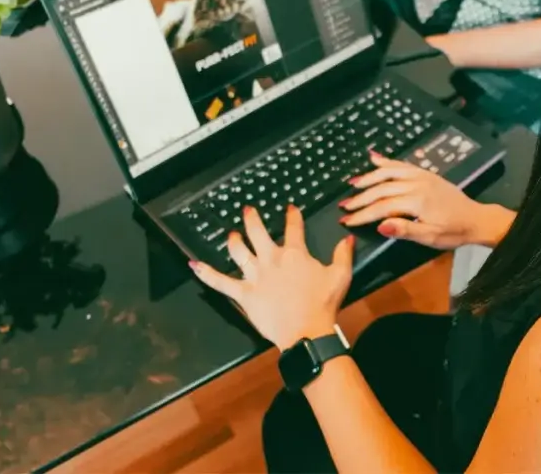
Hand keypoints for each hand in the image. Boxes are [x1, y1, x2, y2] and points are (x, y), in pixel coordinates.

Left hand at [189, 206, 353, 349]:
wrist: (306, 331)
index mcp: (294, 253)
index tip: (289, 208)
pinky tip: (194, 265)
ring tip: (232, 235)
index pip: (293, 228)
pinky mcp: (244, 294)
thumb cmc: (323, 304)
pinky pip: (221, 282)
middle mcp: (271, 259)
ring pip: (238, 251)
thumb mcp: (340, 276)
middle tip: (248, 210)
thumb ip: (342, 254)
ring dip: (234, 241)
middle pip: (258, 232)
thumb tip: (346, 237)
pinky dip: (206, 273)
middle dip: (252, 219)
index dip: (291, 216)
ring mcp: (255, 276)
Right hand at [339, 152, 515, 248]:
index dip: (363, 214)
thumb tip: (379, 225)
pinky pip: (403, 164)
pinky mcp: (426, 173)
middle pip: (382, 188)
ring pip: (390, 172)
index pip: (382, 207)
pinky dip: (387, 161)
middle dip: (361, 197)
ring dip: (370, 177)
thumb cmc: (454, 232)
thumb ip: (405, 230)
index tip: (347, 220)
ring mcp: (422, 176)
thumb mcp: (430, 237)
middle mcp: (417, 183)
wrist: (477, 219)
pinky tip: (374, 158)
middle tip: (345, 206)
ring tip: (354, 184)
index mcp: (417, 201)